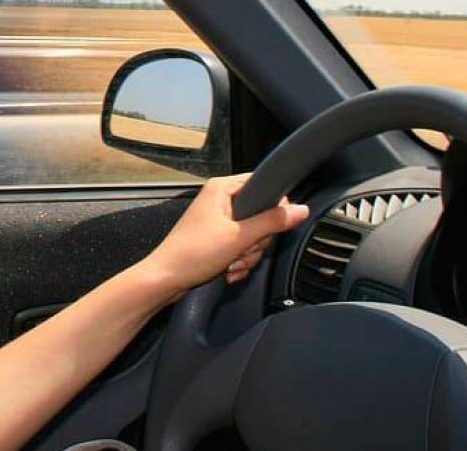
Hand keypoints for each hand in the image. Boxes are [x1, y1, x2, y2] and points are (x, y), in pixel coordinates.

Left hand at [141, 173, 308, 301]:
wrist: (166, 280)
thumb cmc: (192, 254)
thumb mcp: (239, 237)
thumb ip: (272, 222)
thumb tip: (300, 209)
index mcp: (222, 188)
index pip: (263, 186)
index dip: (272, 209)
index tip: (268, 227)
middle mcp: (219, 200)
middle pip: (261, 216)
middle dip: (256, 241)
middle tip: (242, 249)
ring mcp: (218, 221)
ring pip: (253, 236)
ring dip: (247, 256)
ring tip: (231, 263)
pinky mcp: (217, 239)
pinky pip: (242, 248)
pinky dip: (239, 262)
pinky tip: (228, 270)